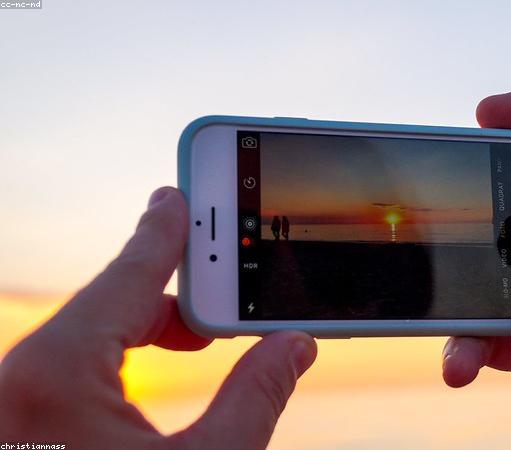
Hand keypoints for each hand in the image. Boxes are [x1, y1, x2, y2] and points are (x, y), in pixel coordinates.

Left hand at [0, 187, 316, 449]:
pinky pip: (77, 370)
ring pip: (92, 339)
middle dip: (174, 291)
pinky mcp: (27, 423)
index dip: (164, 231)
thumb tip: (294, 345)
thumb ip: (257, 396)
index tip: (179, 192)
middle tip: (227, 281)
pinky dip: (124, 359)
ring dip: (152, 329)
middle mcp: (23, 378)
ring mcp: (20, 402)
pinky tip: (157, 370)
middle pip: (110, 305)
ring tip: (206, 333)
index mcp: (56, 373)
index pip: (126, 275)